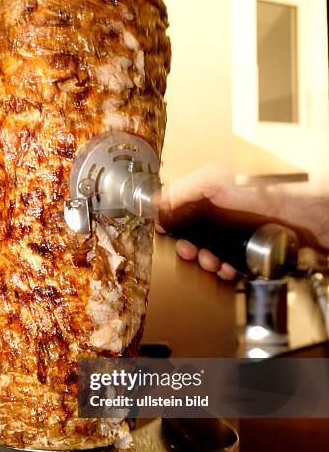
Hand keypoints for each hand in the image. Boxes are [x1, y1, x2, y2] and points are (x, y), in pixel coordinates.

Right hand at [156, 163, 328, 278]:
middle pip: (193, 236)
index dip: (171, 223)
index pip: (181, 210)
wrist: (294, 216)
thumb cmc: (261, 192)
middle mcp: (221, 214)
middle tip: (191, 251)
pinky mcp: (245, 249)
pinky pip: (227, 264)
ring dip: (206, 261)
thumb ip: (183, 189)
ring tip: (212, 260)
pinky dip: (224, 269)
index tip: (165, 232)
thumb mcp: (213, 181)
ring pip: (209, 253)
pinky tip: (227, 267)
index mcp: (210, 195)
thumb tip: (158, 201)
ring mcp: (233, 233)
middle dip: (190, 247)